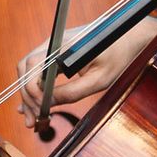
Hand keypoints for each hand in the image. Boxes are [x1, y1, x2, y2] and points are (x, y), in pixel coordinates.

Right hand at [14, 16, 156, 128]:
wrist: (129, 35)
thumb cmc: (119, 55)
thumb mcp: (99, 80)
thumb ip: (72, 93)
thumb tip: (48, 105)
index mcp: (64, 46)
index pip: (33, 67)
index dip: (31, 92)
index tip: (40, 112)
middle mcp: (54, 42)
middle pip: (26, 69)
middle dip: (26, 97)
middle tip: (31, 121)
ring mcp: (54, 45)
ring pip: (29, 70)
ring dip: (28, 94)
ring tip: (33, 118)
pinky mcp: (57, 50)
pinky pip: (39, 68)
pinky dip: (35, 86)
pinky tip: (35, 104)